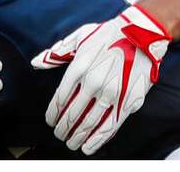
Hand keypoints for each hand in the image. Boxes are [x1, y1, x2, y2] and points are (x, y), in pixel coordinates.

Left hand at [31, 5, 169, 154]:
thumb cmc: (110, 34)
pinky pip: (110, 126)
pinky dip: (97, 140)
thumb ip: (58, 52)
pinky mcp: (128, 100)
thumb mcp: (81, 36)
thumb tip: (36, 62)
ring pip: (89, 124)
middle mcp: (93, 82)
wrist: (143, 33)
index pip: (59, 100)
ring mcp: (111, 93)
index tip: (51, 122)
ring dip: (77, 137)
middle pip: (72, 115)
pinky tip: (88, 147)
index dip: (52, 115)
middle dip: (63, 129)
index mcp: (79, 68)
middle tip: (60, 135)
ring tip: (72, 143)